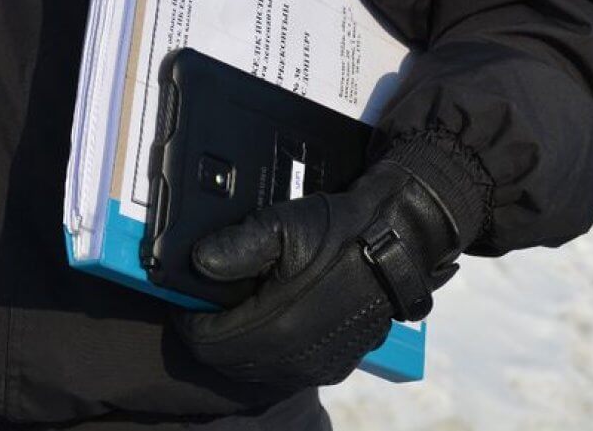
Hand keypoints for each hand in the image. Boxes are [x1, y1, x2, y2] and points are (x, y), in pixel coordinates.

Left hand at [174, 134, 488, 387]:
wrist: (402, 240)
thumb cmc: (345, 231)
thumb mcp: (284, 225)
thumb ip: (236, 246)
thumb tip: (198, 263)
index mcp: (273, 330)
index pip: (204, 341)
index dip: (191, 316)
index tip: (190, 296)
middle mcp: (292, 359)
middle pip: (227, 360)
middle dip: (215, 331)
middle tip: (216, 299)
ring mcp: (316, 365)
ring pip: (257, 367)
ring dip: (243, 342)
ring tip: (248, 304)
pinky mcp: (337, 364)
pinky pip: (288, 368)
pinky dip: (274, 349)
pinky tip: (281, 317)